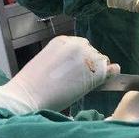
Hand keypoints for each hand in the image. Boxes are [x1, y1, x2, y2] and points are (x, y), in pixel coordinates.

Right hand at [0, 36, 119, 113]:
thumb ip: (63, 58)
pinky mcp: (96, 72)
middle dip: (88, 65)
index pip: (80, 46)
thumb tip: (75, 66)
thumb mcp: (46, 61)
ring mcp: (88, 57)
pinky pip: (111, 70)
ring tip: (81, 85)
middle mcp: (78, 45)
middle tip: (76, 81)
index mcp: (63, 40)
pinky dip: (111, 75)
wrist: (27, 97)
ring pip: (101, 62)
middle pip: (92, 52)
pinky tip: (107, 80)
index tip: (73, 70)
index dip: (79, 60)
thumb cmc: (31, 85)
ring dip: (96, 72)